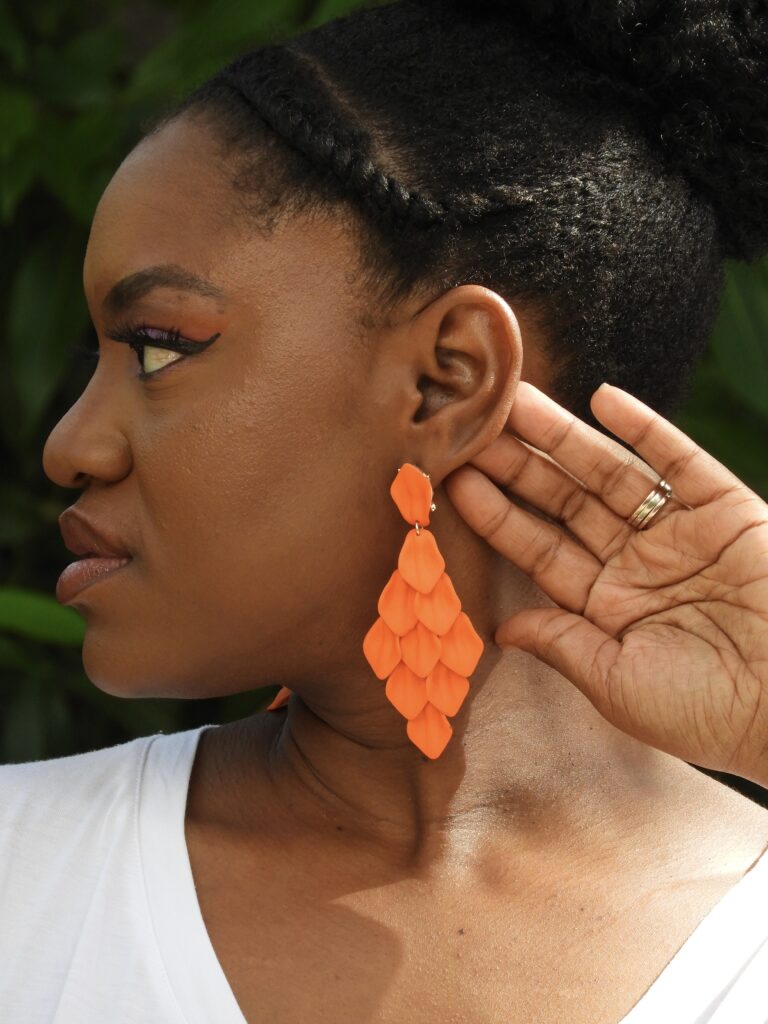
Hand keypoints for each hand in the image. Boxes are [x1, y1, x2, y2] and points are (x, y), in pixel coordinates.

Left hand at [442, 381, 767, 788]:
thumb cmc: (706, 712)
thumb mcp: (617, 684)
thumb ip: (561, 644)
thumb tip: (503, 630)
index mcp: (606, 606)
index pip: (539, 550)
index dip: (498, 516)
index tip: (456, 482)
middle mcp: (637, 564)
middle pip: (565, 502)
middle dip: (519, 465)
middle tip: (474, 426)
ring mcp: (680, 534)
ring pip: (610, 472)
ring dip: (564, 436)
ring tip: (518, 401)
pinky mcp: (728, 511)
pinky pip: (680, 460)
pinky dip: (646, 429)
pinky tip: (603, 400)